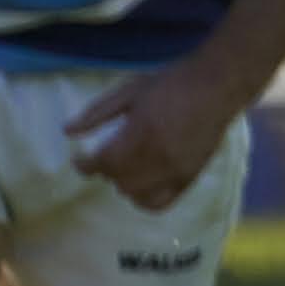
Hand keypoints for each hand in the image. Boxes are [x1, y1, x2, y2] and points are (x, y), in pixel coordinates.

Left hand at [67, 59, 242, 211]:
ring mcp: (175, 169)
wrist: (217, 86)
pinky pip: (160, 203)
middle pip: (117, 180)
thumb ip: (97, 113)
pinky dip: (144, 199)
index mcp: (140, 133)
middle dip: (107, 170)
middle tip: (108, 156)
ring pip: (135, 194)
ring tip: (127, 168)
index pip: (102, 163)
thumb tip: (66, 132)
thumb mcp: (129, 91)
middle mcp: (158, 156)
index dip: (84, 165)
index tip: (81, 159)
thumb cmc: (171, 83)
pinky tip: (143, 183)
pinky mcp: (189, 176)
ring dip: (124, 183)